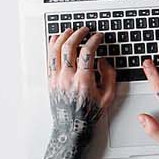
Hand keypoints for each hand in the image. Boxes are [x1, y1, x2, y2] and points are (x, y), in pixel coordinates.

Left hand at [19, 27, 115, 158]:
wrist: (72, 128)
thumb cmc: (89, 114)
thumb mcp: (108, 97)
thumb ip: (109, 76)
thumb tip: (104, 60)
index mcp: (83, 81)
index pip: (87, 52)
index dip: (93, 40)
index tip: (98, 36)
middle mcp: (67, 78)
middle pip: (69, 47)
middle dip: (78, 34)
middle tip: (84, 30)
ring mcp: (56, 79)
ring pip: (55, 50)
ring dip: (63, 37)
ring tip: (70, 31)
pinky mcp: (50, 81)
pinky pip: (49, 59)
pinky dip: (52, 46)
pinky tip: (57, 40)